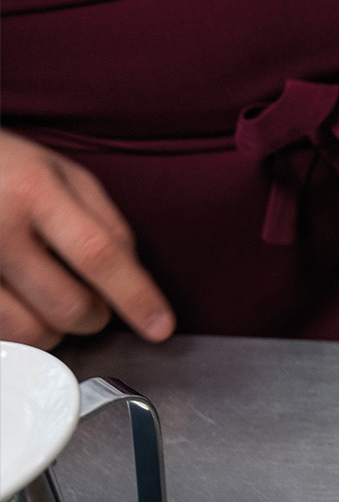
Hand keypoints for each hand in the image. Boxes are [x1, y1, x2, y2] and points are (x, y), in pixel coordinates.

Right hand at [0, 131, 173, 347]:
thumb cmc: (6, 170)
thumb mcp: (61, 173)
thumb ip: (105, 222)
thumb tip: (137, 279)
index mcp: (32, 190)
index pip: (98, 253)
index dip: (135, 296)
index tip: (160, 326)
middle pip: (68, 305)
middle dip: (96, 316)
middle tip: (93, 302)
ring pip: (30, 331)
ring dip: (55, 330)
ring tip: (50, 301)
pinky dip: (21, 331)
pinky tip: (22, 305)